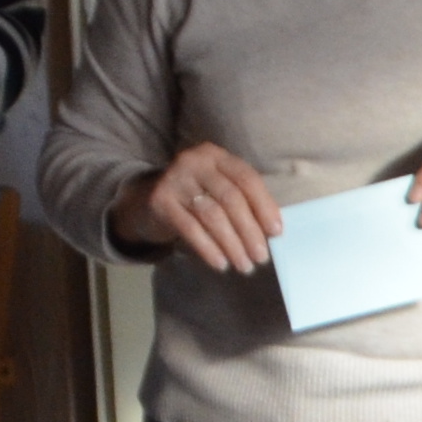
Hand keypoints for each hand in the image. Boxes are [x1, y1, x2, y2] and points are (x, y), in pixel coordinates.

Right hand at [119, 142, 283, 270]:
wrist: (145, 199)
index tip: (276, 233)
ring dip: (232, 244)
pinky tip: (220, 263)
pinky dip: (208, 248)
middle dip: (249, 231)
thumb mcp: (216, 188)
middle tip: (261, 257)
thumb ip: (242, 200)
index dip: (264, 206)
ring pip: (212, 215)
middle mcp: (195, 162)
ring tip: (244, 265)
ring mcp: (175, 179)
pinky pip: (190, 228)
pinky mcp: (160, 200)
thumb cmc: (193, 197)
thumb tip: (272, 231)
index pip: (247, 179)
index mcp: (216, 156)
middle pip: (231, 198)